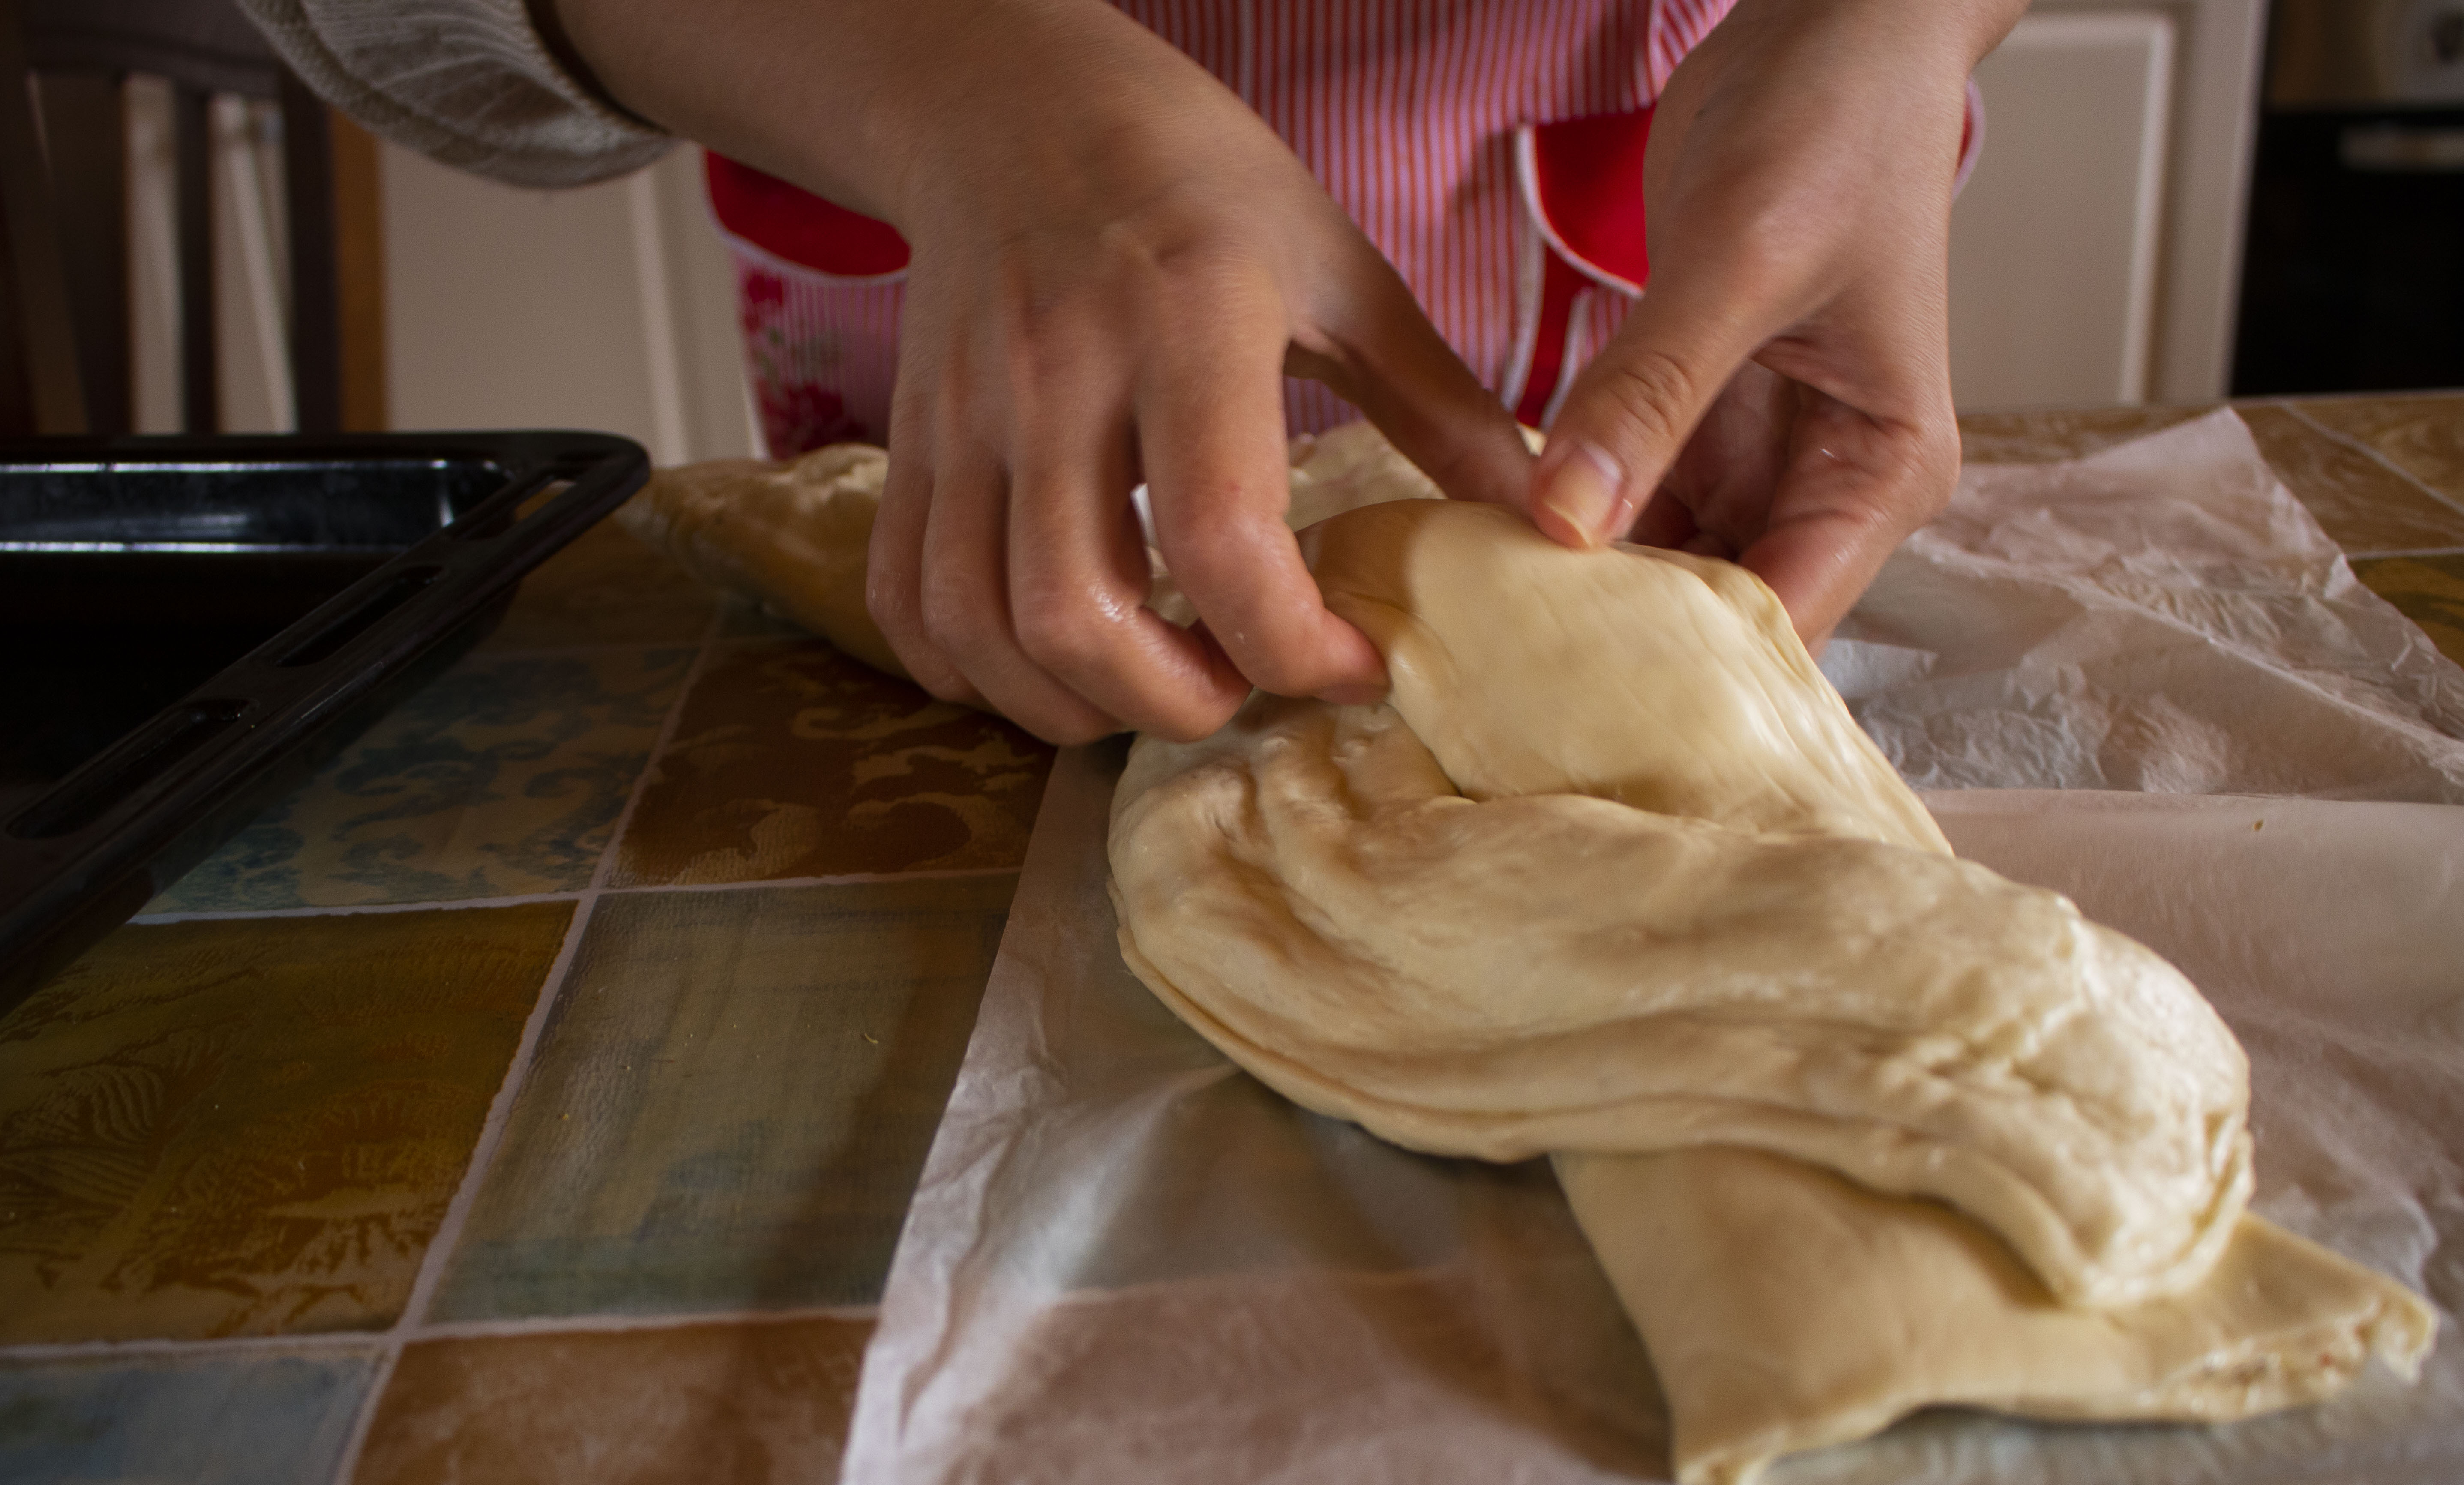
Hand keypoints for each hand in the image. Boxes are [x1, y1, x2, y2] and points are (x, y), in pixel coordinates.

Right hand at [549, 0, 1530, 742]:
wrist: (1014, 108)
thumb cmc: (1199, 186)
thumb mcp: (1341, 270)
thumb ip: (1439, 406)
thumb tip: (1545, 516)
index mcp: (1189, 322)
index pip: (1221, 537)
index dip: (1294, 643)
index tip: (1355, 662)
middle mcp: (1058, 375)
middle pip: (1077, 614)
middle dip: (1172, 703)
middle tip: (1240, 690)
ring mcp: (966, 416)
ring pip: (979, 628)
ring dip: (1069, 705)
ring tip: (1153, 688)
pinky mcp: (910, 441)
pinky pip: (906, 603)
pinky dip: (971, 671)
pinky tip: (1050, 665)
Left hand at [1525, 0, 2025, 646]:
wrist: (1828, 34)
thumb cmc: (1833, 126)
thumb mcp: (1743, 258)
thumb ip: (1655, 393)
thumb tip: (1567, 521)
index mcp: (1881, 471)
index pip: (1786, 617)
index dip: (1687, 672)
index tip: (1575, 708)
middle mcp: (1825, 484)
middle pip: (1719, 612)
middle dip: (1619, 651)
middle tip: (1500, 695)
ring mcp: (1755, 455)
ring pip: (1661, 566)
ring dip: (1579, 595)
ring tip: (1477, 643)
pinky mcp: (1693, 419)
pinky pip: (1623, 501)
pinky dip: (1564, 529)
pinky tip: (1486, 560)